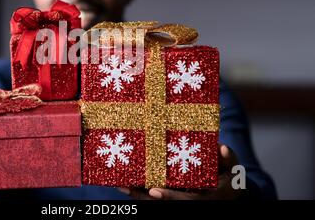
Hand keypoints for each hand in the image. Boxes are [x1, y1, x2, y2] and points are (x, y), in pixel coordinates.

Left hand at [118, 144, 240, 199]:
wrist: (225, 191)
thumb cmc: (228, 177)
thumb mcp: (233, 169)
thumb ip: (228, 159)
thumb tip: (222, 148)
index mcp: (202, 198)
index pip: (184, 200)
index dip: (169, 197)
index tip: (154, 192)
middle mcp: (187, 200)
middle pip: (160, 203)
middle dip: (141, 196)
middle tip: (124, 186)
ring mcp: (177, 198)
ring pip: (152, 200)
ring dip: (135, 193)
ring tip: (118, 182)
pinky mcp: (169, 194)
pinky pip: (150, 195)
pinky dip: (138, 190)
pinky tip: (124, 181)